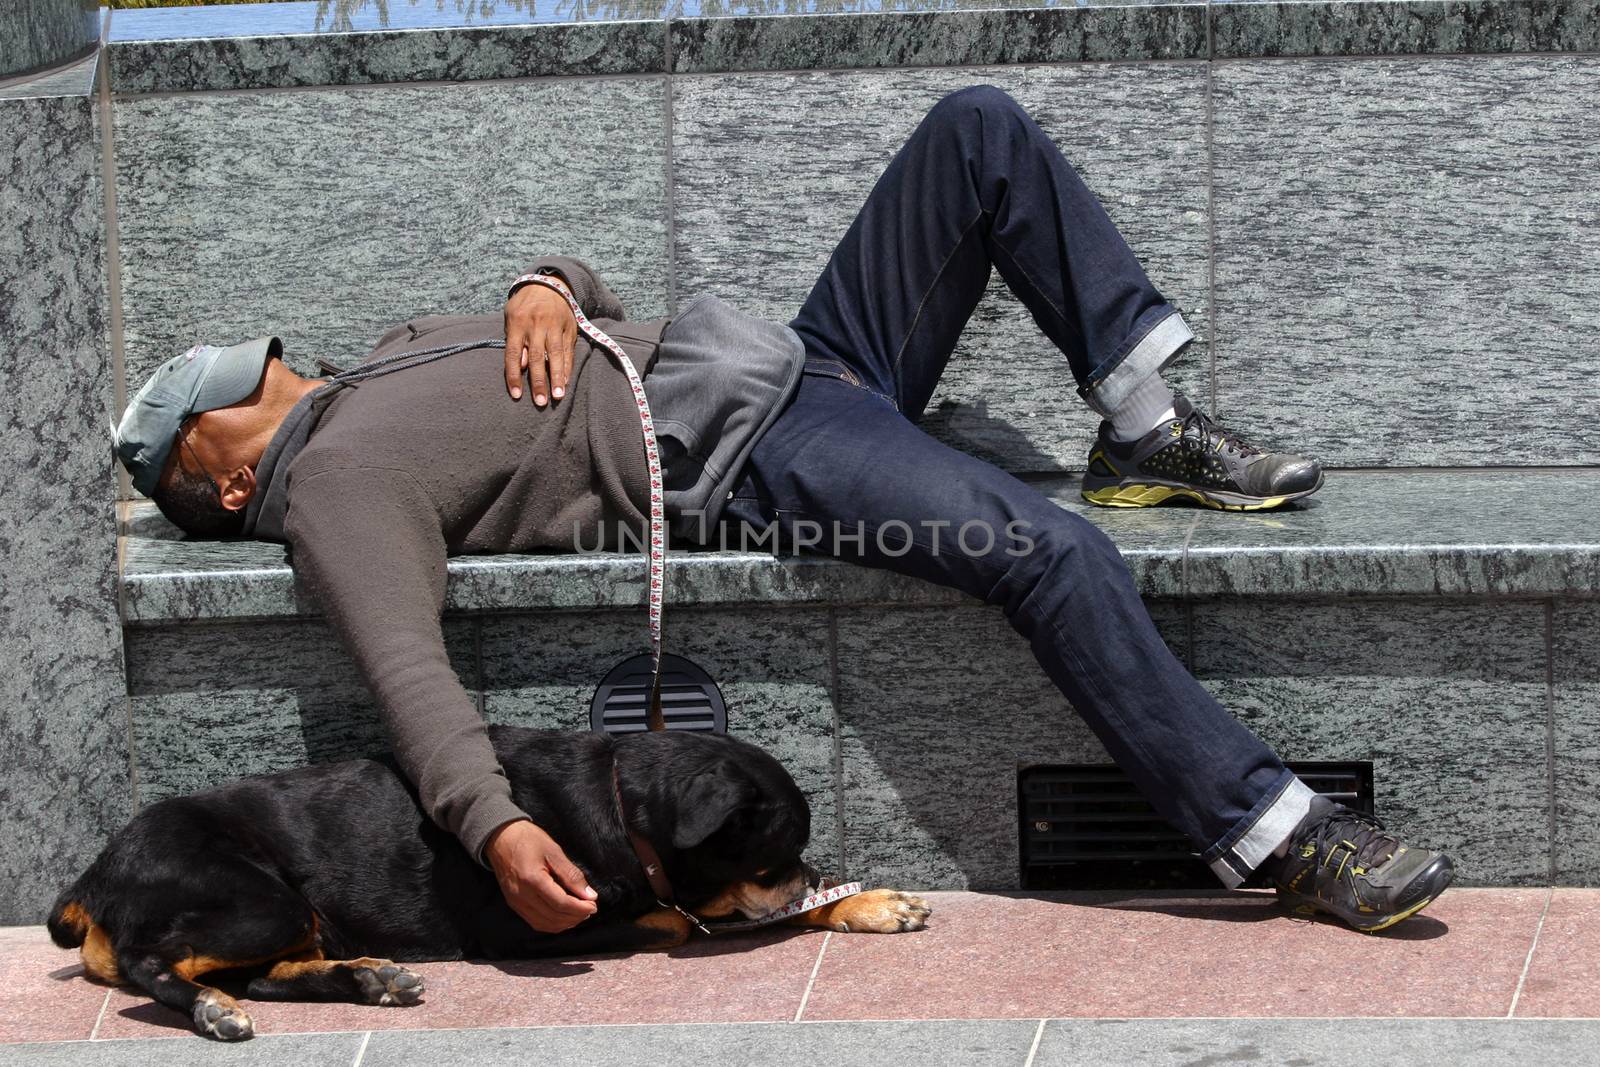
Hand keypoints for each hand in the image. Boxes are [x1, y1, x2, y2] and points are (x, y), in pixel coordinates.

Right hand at [483, 819, 598, 932]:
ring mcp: (516, 902)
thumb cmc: (528, 840)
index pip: (561, 903)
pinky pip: (534, 921)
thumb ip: (572, 875)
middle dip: (575, 917)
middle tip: (590, 910)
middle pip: (554, 917)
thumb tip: (589, 895)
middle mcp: (521, 895)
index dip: (580, 908)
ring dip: (564, 923)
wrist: (501, 837)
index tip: (594, 906)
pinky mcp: (514, 904)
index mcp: (532, 880)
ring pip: (544, 924)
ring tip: (579, 915)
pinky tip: (563, 917)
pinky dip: (551, 923)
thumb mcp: (554, 851)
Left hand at [504, 282, 577, 405]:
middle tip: (540, 401)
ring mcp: (555, 327)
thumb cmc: (525, 305)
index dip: (514, 376)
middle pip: (537, 358)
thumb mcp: (512, 318)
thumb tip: (521, 366)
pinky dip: (567, 367)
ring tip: (558, 396)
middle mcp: (536, 325)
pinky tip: (566, 382)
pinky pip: (568, 351)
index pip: (513, 355)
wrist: (548, 284)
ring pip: (556, 355)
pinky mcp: (569, 328)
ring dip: (557, 377)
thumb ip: (515, 341)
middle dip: (539, 382)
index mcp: (518, 324)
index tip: (517, 395)